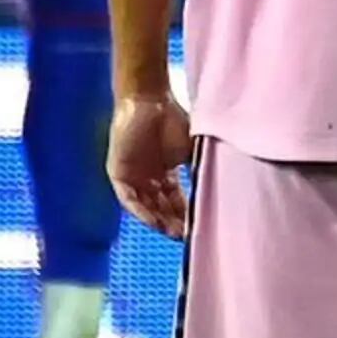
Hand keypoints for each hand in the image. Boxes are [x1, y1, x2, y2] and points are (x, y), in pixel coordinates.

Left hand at [106, 92, 194, 239]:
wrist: (150, 100)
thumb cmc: (173, 119)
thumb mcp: (191, 151)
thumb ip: (198, 170)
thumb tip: (219, 192)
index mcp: (165, 173)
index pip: (176, 201)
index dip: (187, 215)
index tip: (199, 228)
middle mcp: (148, 179)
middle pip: (161, 208)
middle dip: (174, 224)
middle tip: (188, 237)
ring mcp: (132, 177)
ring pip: (146, 207)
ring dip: (159, 222)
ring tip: (174, 235)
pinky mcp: (117, 173)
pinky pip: (128, 199)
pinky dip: (141, 211)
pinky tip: (154, 222)